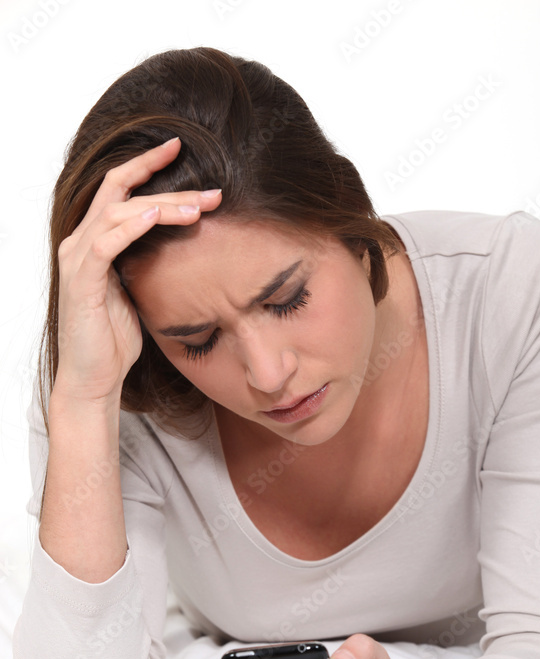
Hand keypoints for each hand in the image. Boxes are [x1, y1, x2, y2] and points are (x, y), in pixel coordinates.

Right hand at [54, 136, 221, 402]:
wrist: (94, 379)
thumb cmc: (114, 342)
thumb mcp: (139, 293)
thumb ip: (148, 264)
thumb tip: (180, 247)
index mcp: (94, 242)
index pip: (119, 188)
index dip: (146, 165)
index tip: (180, 149)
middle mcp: (80, 242)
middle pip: (123, 193)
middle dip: (168, 185)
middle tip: (212, 191)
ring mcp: (77, 259)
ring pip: (118, 212)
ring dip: (162, 206)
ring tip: (199, 208)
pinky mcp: (81, 281)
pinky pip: (105, 242)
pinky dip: (132, 226)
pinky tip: (158, 217)